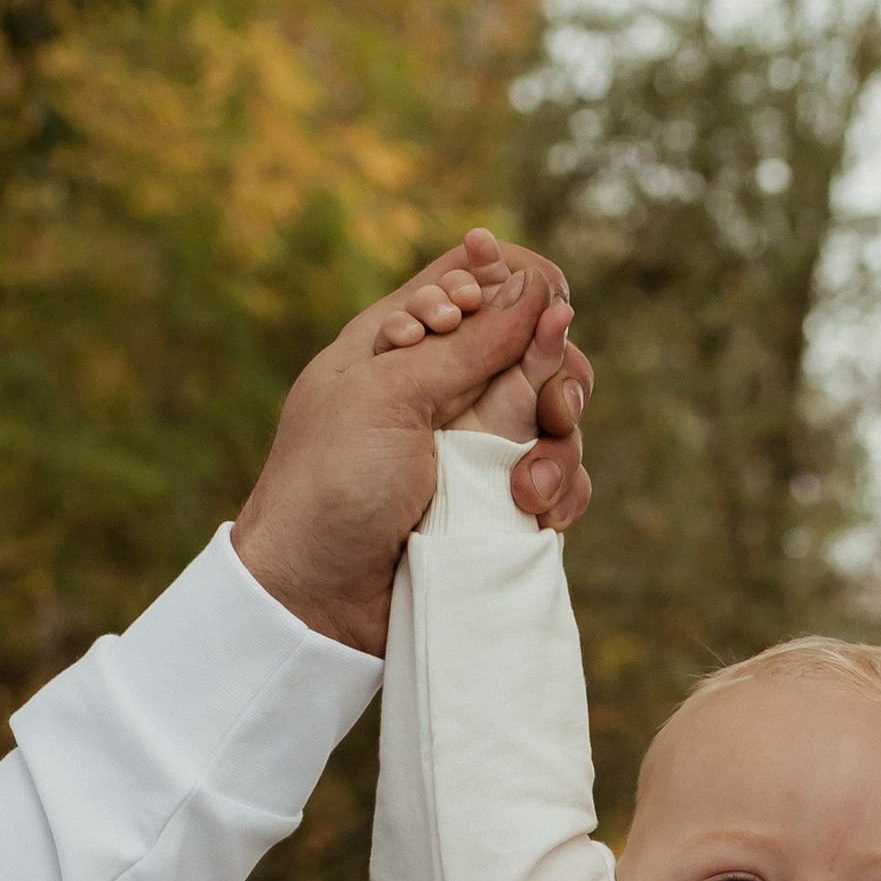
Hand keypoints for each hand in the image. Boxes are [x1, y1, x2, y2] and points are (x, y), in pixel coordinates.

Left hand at [230, 230, 593, 654]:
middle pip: (538, 346)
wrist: (318, 602)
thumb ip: (468, 345)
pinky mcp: (497, 505)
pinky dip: (562, 494)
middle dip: (560, 371)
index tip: (547, 299)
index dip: (522, 280)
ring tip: (527, 492)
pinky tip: (534, 516)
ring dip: (560, 446)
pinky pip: (560, 481)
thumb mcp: (389, 397)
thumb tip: (537, 286)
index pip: (479, 278)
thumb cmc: (332, 486)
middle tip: (551, 409)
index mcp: (405, 340)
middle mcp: (447, 387)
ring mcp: (476, 448)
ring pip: (558, 417)